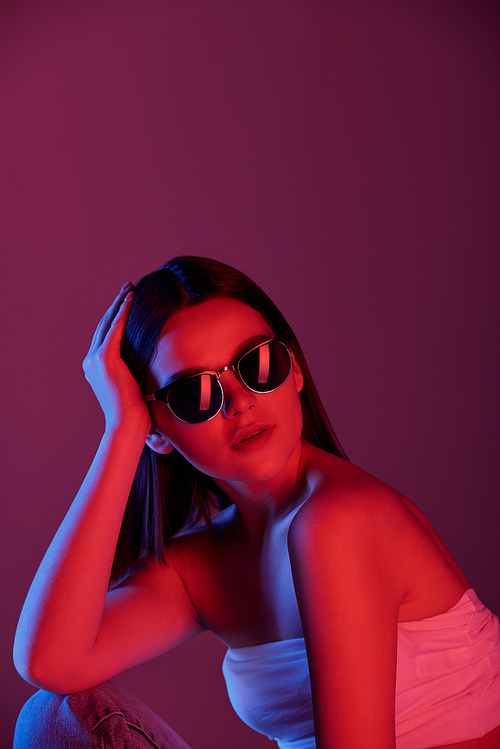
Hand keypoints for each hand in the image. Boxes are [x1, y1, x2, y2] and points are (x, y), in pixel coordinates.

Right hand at [82, 282, 150, 432]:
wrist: (128, 422)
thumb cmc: (135, 412)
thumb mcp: (133, 386)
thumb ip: (134, 372)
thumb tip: (150, 366)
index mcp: (95, 368)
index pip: (105, 337)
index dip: (115, 318)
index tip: (126, 303)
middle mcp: (90, 362)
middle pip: (104, 326)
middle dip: (116, 305)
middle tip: (128, 289)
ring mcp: (94, 359)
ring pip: (108, 323)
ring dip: (120, 304)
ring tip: (130, 288)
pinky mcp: (104, 357)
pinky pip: (115, 328)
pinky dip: (123, 311)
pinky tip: (131, 299)